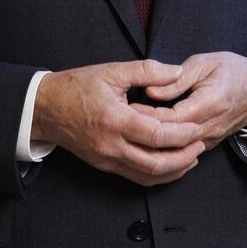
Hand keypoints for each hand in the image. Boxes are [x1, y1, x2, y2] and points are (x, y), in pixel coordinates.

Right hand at [32, 60, 205, 185]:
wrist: (46, 107)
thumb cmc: (76, 86)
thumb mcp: (111, 70)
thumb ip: (146, 70)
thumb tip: (176, 71)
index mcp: (114, 120)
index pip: (156, 135)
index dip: (181, 134)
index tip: (197, 127)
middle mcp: (111, 146)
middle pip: (156, 163)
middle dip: (184, 156)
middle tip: (200, 144)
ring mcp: (107, 159)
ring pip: (148, 176)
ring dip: (174, 170)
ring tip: (191, 156)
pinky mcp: (105, 165)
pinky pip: (136, 177)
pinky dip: (157, 174)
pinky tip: (170, 165)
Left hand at [139, 53, 246, 150]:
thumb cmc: (231, 69)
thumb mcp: (203, 64)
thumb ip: (176, 79)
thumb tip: (151, 91)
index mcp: (210, 102)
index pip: (173, 117)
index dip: (149, 115)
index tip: (129, 108)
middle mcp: (212, 126)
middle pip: (173, 137)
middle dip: (148, 131)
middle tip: (125, 121)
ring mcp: (212, 137)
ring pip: (179, 148)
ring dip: (156, 141)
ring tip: (134, 130)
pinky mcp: (211, 143)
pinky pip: (186, 150)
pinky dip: (168, 146)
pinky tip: (151, 139)